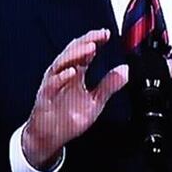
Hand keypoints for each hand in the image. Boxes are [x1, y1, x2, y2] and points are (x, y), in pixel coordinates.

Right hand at [22, 29, 127, 168]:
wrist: (49, 136)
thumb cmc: (68, 118)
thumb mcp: (95, 101)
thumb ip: (109, 85)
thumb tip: (125, 70)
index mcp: (76, 73)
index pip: (85, 51)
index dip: (95, 40)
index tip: (107, 34)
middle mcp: (64, 74)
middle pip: (73, 51)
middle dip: (87, 41)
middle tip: (100, 36)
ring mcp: (53, 83)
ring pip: (62, 62)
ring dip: (76, 54)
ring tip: (90, 48)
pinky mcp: (46, 96)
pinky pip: (53, 83)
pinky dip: (62, 76)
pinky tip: (72, 71)